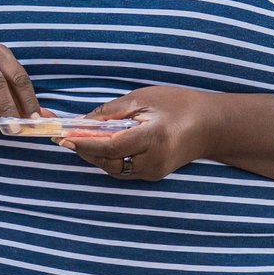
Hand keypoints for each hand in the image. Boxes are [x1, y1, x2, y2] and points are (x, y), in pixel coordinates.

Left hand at [58, 85, 226, 181]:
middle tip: (63, 136)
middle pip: (108, 161)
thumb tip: (82, 121)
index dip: (85, 142)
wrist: (210, 125)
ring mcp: (155, 171)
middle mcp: (154, 161)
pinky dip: (107, 159)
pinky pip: (123, 170)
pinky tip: (97, 145)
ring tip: (76, 139)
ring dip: (93, 155)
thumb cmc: (178, 105)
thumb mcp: (143, 99)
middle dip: (84, 149)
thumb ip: (112, 112)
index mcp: (154, 138)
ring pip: (113, 169)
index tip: (63, 136)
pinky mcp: (154, 175)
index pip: (111, 146)